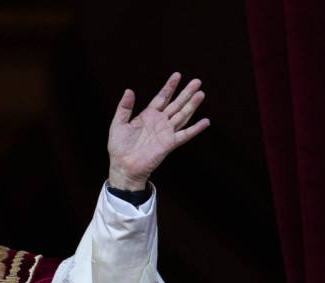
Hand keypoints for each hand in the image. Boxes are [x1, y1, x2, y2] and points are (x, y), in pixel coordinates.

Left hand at [107, 73, 208, 190]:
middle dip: (186, 92)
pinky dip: (196, 129)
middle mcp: (159, 122)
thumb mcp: (118, 124)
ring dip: (192, 105)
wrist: (123, 166)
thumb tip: (129, 90)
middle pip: (176, 104)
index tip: (177, 75)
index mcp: (148, 116)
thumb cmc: (119, 147)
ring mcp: (166, 132)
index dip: (169, 87)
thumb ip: (124, 107)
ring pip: (182, 115)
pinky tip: (206, 121)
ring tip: (201, 94)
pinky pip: (185, 135)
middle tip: (197, 81)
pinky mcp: (169, 144)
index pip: (162, 98)